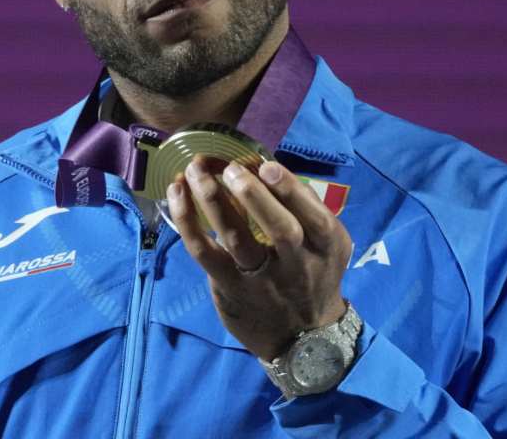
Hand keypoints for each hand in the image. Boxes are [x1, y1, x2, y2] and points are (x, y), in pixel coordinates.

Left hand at [166, 155, 352, 360]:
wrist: (303, 340)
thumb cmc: (313, 275)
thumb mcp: (329, 246)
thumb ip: (308, 209)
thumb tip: (268, 167)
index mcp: (327, 247)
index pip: (314, 216)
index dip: (290, 190)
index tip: (265, 166)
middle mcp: (297, 265)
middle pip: (280, 230)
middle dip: (254, 195)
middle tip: (230, 168)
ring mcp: (260, 280)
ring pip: (236, 240)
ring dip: (213, 201)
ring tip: (196, 171)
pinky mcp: (229, 287)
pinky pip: (203, 253)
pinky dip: (187, 221)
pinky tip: (177, 194)